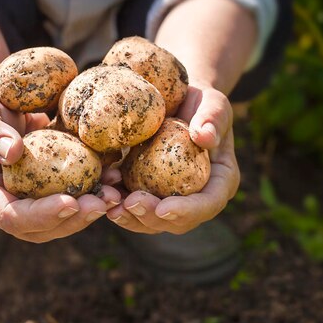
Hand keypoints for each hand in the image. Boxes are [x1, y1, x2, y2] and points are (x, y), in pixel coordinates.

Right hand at [0, 86, 120, 242]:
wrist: (4, 103)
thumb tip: (13, 152)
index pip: (10, 216)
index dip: (41, 215)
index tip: (70, 202)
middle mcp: (6, 207)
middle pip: (40, 229)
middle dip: (73, 219)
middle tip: (102, 203)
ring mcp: (30, 203)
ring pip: (61, 220)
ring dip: (90, 211)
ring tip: (114, 194)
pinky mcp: (50, 193)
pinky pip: (74, 200)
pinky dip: (95, 192)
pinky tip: (114, 179)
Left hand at [106, 84, 239, 233]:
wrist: (178, 101)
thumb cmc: (200, 101)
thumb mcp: (213, 103)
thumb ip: (213, 118)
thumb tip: (205, 137)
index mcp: (220, 182)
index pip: (207, 204)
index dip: (186, 211)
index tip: (164, 207)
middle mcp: (196, 198)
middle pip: (176, 221)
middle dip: (151, 218)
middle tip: (130, 204)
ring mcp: (170, 199)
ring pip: (150, 220)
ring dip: (129, 216)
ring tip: (110, 203)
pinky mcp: (147, 192)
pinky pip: (132, 206)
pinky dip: (116, 201)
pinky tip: (102, 189)